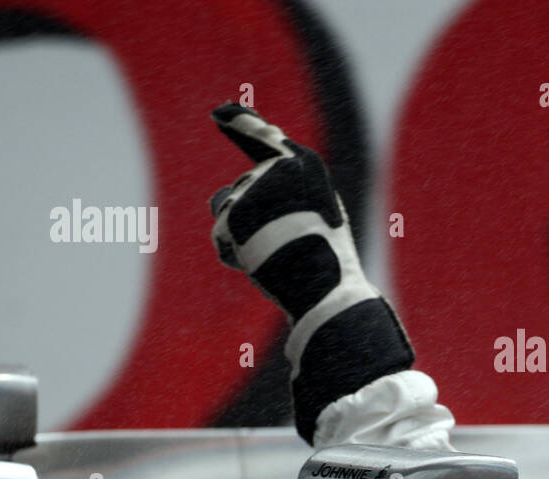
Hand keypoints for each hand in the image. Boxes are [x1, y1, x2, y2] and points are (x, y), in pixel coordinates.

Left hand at [208, 103, 413, 443]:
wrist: (330, 293)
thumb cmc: (326, 267)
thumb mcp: (309, 222)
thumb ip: (279, 200)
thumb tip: (229, 202)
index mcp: (306, 165)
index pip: (264, 137)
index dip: (241, 123)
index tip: (218, 114)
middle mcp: (280, 168)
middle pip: (238, 192)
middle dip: (245, 223)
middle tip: (280, 252)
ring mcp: (257, 190)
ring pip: (223, 212)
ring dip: (238, 239)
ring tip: (274, 258)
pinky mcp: (236, 215)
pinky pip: (220, 237)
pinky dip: (234, 257)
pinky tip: (261, 265)